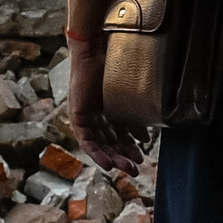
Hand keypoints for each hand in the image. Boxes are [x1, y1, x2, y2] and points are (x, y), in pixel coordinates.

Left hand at [65, 35, 143, 177]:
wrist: (97, 52)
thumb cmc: (114, 68)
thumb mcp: (128, 100)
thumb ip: (135, 120)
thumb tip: (145, 139)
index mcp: (111, 112)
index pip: (120, 137)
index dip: (130, 149)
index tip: (142, 159)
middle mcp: (98, 118)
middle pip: (110, 144)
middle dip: (123, 158)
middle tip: (135, 170)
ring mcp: (86, 119)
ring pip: (99, 145)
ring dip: (111, 158)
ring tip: (125, 168)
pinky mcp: (77, 118)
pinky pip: (86, 141)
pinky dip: (96, 153)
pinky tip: (107, 163)